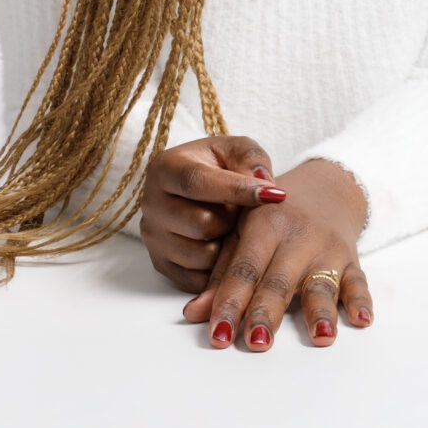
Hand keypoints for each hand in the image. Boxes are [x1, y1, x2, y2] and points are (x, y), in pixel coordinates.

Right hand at [138, 134, 287, 293]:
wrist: (199, 186)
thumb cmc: (221, 164)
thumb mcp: (238, 150)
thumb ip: (251, 159)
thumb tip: (262, 182)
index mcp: (165, 169)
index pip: (197, 182)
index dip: (237, 190)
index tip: (275, 195)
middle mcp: (151, 204)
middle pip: (201, 223)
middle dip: (234, 220)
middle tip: (245, 211)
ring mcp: (154, 238)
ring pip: (202, 255)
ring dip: (227, 244)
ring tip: (233, 226)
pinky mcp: (162, 264)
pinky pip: (198, 278)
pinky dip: (219, 267)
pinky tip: (226, 244)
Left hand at [179, 160, 371, 351]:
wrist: (327, 187)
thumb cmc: (275, 218)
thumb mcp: (243, 232)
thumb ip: (222, 274)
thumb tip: (194, 314)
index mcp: (265, 226)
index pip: (244, 270)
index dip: (230, 302)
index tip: (218, 335)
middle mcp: (298, 238)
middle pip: (280, 281)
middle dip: (267, 313)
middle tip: (256, 343)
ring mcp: (328, 250)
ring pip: (322, 284)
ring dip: (320, 312)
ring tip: (319, 337)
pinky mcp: (352, 260)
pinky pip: (358, 282)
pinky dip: (361, 301)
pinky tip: (361, 320)